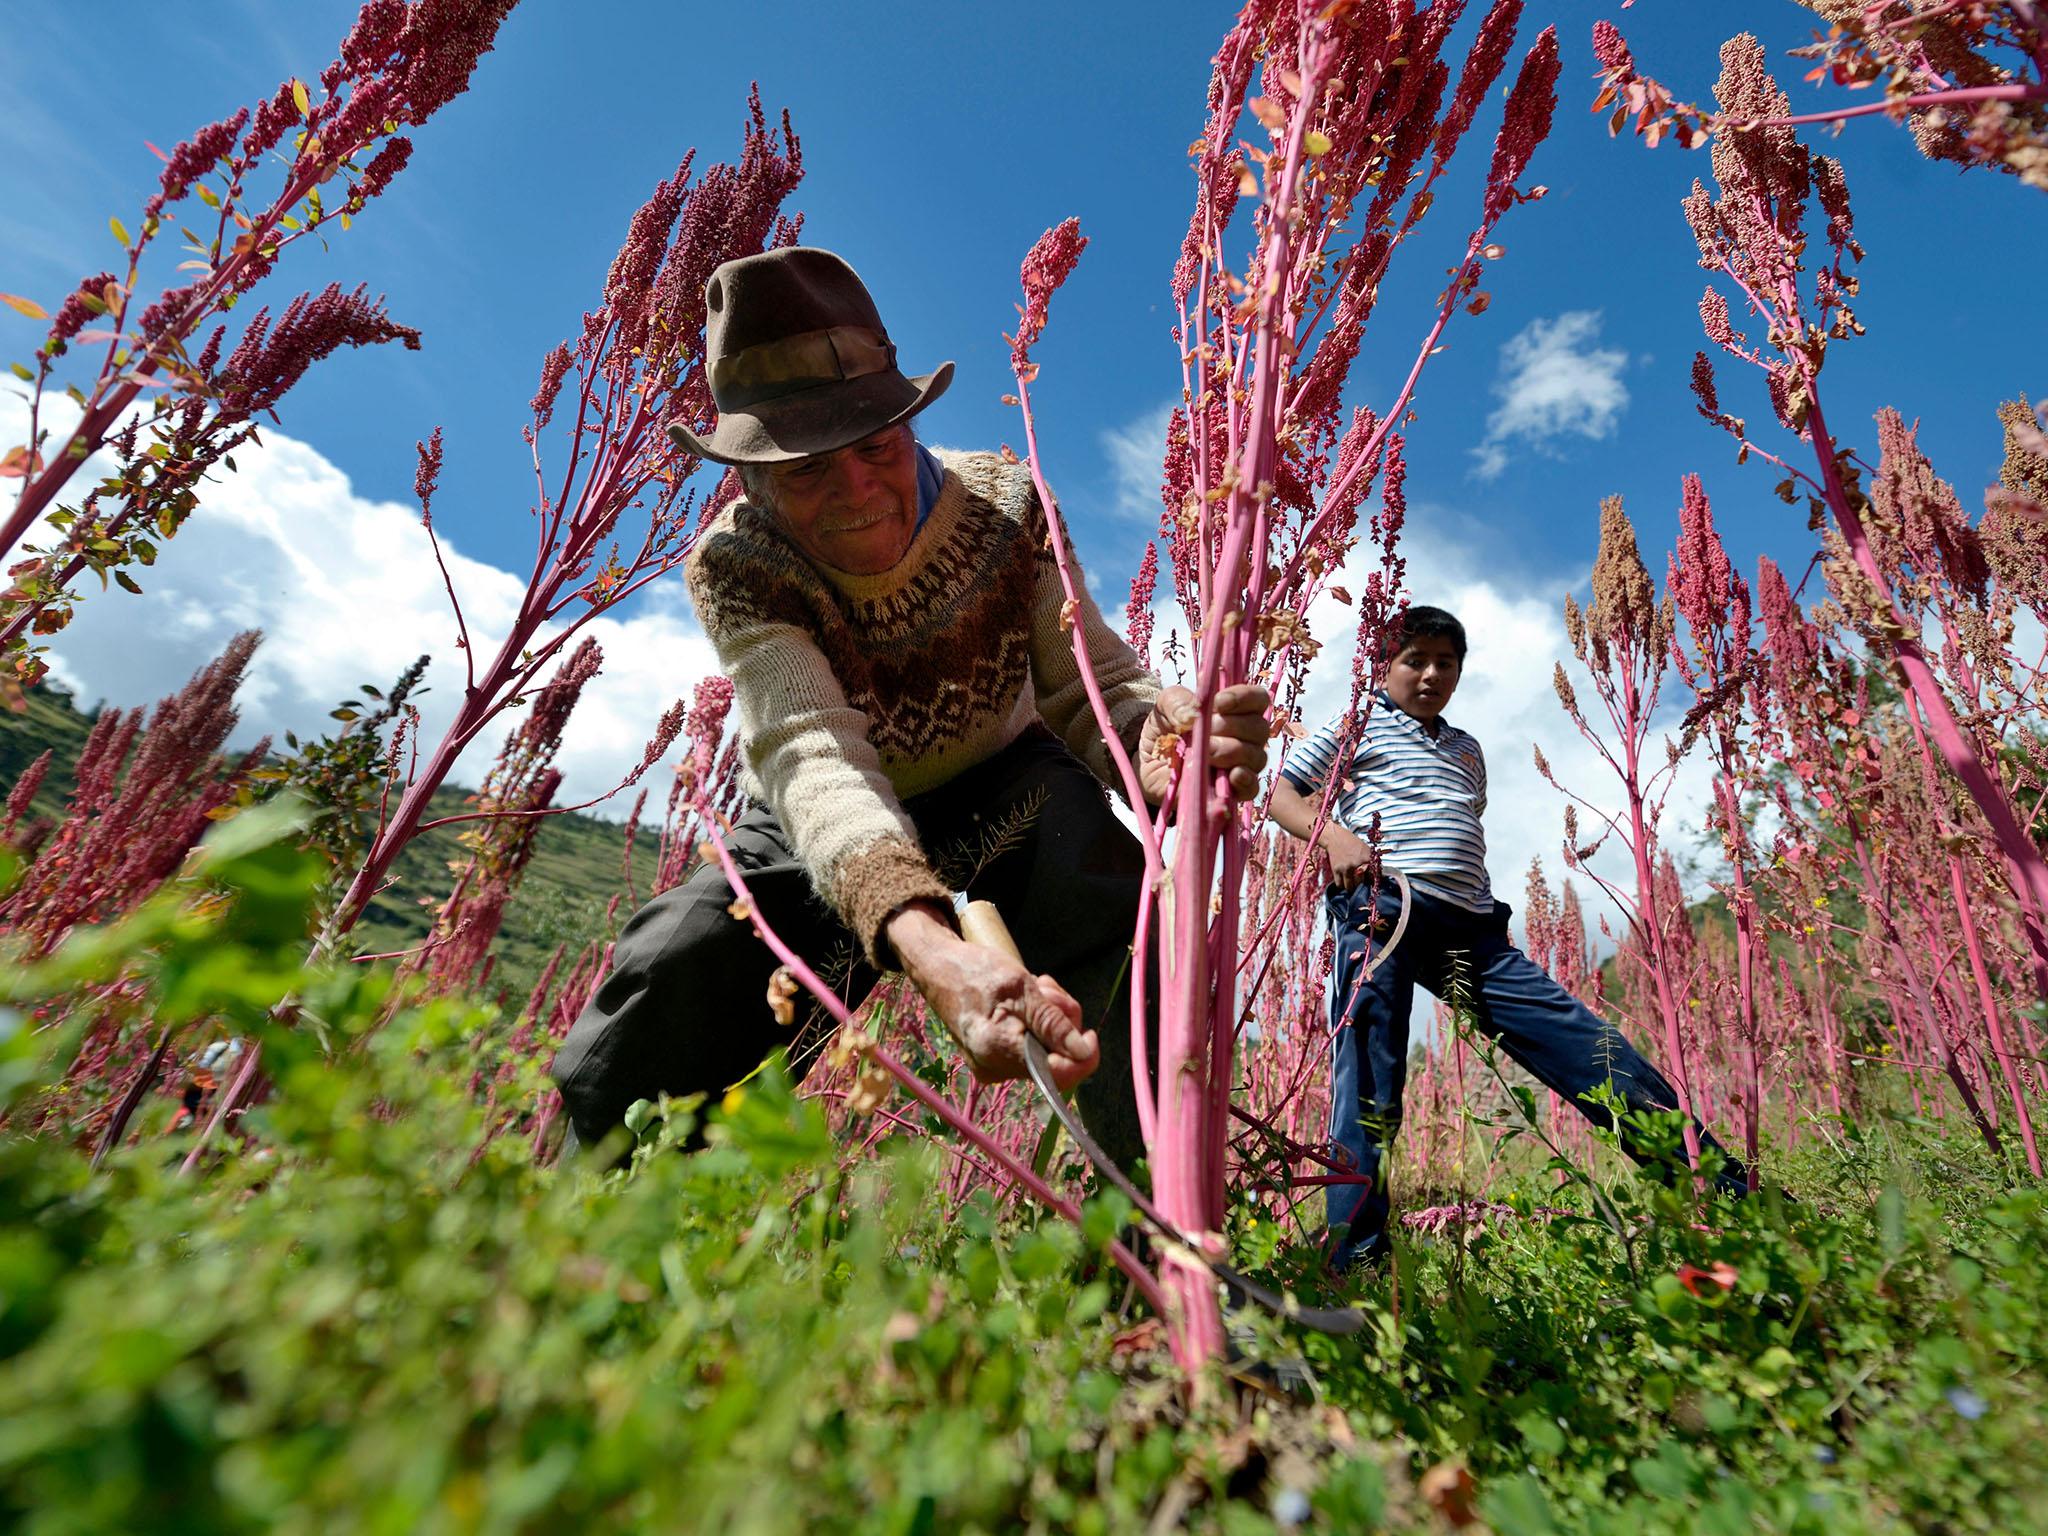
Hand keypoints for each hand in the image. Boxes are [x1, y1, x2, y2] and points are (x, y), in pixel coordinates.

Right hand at [885, 904, 1098, 1090]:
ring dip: (1050, 1017)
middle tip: (1046, 990)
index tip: (1090, 1033)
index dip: (1083, 1057)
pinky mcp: (994, 1058)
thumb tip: (1082, 1052)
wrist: (937, 968)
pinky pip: (1031, 1047)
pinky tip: (1024, 999)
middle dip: (1062, 1023)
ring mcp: (994, 1066)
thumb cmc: (975, 971)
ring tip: (1032, 988)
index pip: (1059, 1076)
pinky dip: (1036, 1023)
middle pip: (1055, 1060)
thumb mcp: (1021, 987)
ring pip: (1045, 1050)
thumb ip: (1052, 1021)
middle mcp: (996, 1068)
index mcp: (1000, 1051)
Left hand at [1138, 682, 1271, 806]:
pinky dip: (1245, 781)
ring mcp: (1242, 765)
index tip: (1218, 703)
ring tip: (1205, 753)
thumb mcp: (1165, 706)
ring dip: (1230, 751)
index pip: (1258, 699)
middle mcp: (1245, 737)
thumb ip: (1177, 701)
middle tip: (1205, 731)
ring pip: (1256, 756)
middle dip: (1231, 726)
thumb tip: (1192, 715)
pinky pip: (1252, 788)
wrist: (1148, 764)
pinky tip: (1232, 775)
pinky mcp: (1233, 792)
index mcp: (1236, 711)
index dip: (1244, 698)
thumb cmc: (1166, 729)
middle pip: (1260, 729)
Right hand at [1320, 823, 1374, 888]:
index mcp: (1367, 858)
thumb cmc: (1352, 842)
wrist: (1336, 838)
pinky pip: (1339, 884)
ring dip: (1351, 887)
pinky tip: (1343, 881)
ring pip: (1350, 886)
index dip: (1372, 881)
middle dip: (1360, 885)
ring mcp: (1346, 868)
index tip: (1369, 881)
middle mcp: (1358, 864)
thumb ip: (1371, 862)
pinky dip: (1341, 884)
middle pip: (1361, 884)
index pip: (1373, 876)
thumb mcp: (1366, 849)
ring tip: (1351, 884)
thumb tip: (1376, 874)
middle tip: (1359, 883)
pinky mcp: (1336, 870)